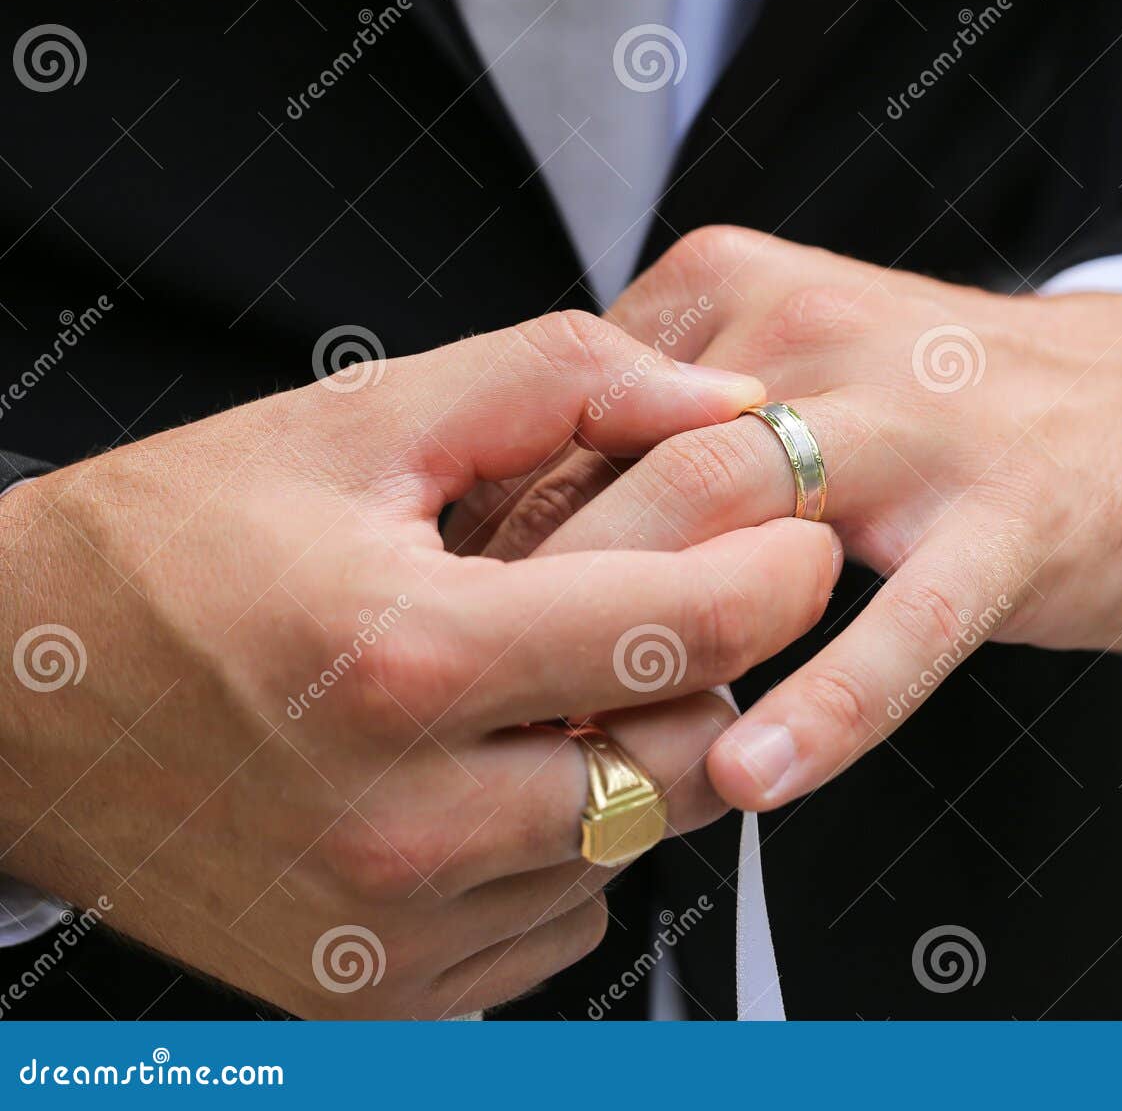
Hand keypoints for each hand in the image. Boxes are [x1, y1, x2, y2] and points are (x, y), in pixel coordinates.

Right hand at [0, 310, 840, 1017]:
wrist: (4, 703)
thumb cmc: (165, 553)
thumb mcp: (353, 424)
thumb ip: (557, 383)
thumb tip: (721, 400)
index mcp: (406, 659)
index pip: (687, 630)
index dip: (777, 574)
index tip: (793, 541)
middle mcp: (404, 819)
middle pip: (690, 758)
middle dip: (709, 672)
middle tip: (658, 607)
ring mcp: (392, 927)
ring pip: (635, 843)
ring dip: (634, 757)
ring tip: (544, 683)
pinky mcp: (376, 990)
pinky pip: (559, 919)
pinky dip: (564, 845)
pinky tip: (490, 773)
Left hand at [474, 228, 1121, 810]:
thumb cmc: (947, 415)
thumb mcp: (789, 376)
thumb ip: (661, 437)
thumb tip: (507, 559)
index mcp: (733, 293)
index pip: (569, 418)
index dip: (495, 540)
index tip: (444, 640)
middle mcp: (811, 335)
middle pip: (633, 467)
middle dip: (544, 602)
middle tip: (480, 718)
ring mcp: (919, 420)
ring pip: (740, 518)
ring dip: (648, 644)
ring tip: (579, 752)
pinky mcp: (1012, 513)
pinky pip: (905, 622)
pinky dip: (827, 703)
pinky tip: (755, 776)